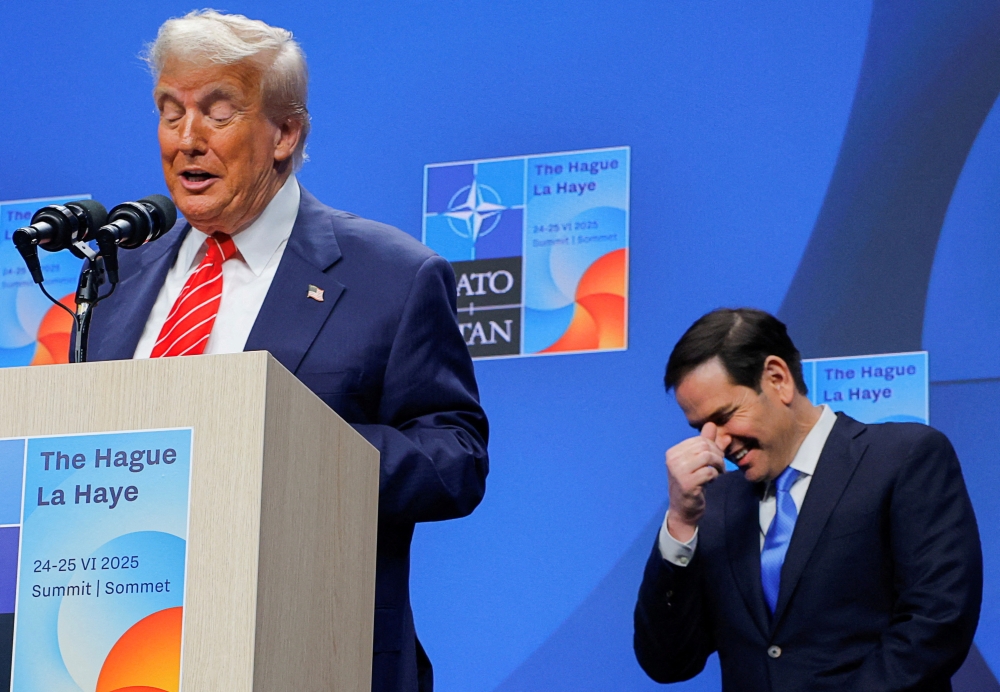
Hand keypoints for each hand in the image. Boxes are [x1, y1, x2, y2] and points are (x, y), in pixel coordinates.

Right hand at [665, 422, 725, 541]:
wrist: (684, 510)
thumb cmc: (692, 484)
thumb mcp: (699, 462)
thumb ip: (706, 444)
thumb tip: (713, 425)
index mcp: (673, 452)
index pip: (700, 439)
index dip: (713, 447)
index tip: (717, 459)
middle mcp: (672, 459)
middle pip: (704, 446)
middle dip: (717, 455)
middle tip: (720, 467)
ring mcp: (678, 471)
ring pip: (707, 457)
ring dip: (718, 465)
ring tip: (718, 473)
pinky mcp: (686, 483)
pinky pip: (709, 471)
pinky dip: (715, 476)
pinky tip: (711, 481)